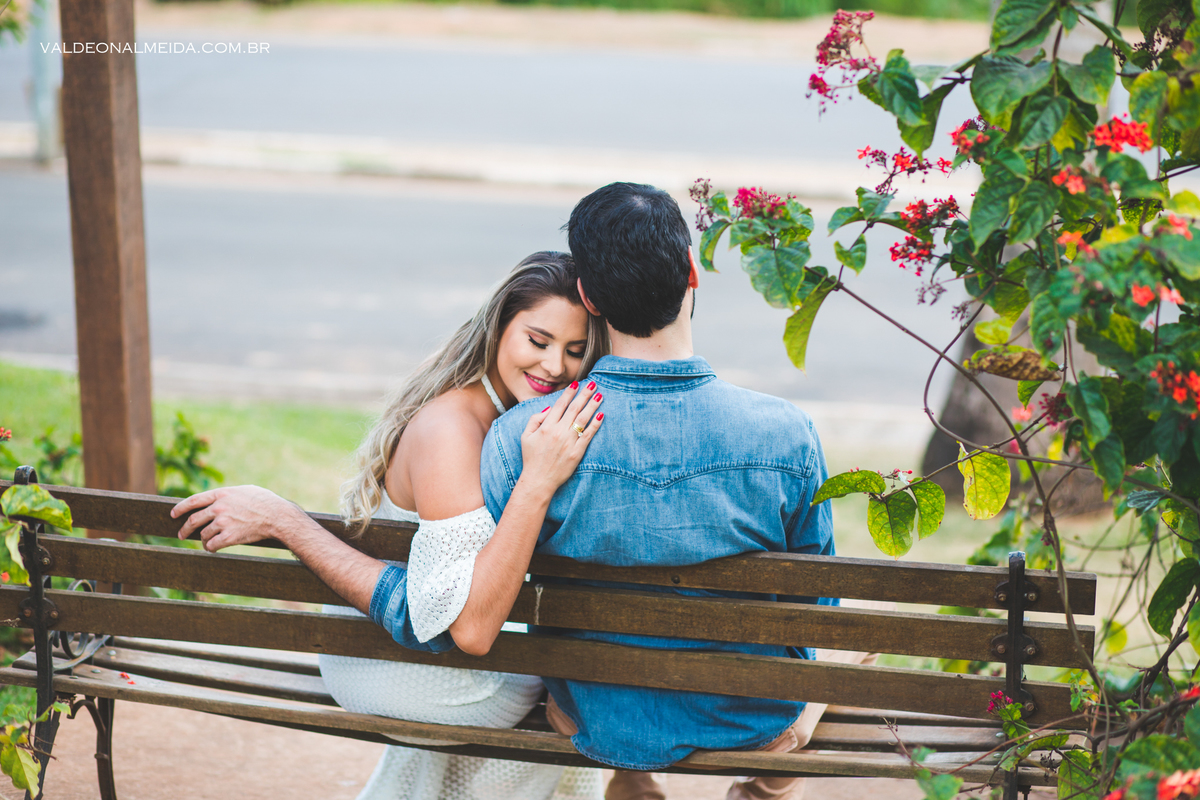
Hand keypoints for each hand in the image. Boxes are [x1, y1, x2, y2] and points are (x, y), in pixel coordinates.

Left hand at [171, 485, 312, 551]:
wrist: (276, 516)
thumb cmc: (265, 501)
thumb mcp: (244, 490)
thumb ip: (228, 494)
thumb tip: (218, 499)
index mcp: (221, 494)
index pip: (193, 500)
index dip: (180, 508)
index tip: (173, 514)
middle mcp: (218, 507)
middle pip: (193, 520)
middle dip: (185, 529)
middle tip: (182, 534)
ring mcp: (223, 522)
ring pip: (203, 534)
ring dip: (203, 540)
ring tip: (208, 542)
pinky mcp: (229, 537)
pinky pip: (212, 545)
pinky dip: (210, 548)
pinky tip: (214, 548)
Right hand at [518, 381, 603, 497]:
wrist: (538, 480)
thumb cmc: (531, 458)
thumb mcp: (526, 436)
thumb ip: (535, 419)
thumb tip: (549, 408)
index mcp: (546, 426)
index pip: (560, 405)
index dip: (569, 393)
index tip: (576, 383)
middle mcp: (558, 432)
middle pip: (574, 408)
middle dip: (584, 394)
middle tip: (592, 384)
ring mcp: (569, 442)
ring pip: (583, 419)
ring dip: (592, 406)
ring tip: (599, 395)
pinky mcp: (577, 452)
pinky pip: (588, 435)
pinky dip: (595, 425)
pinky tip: (601, 416)